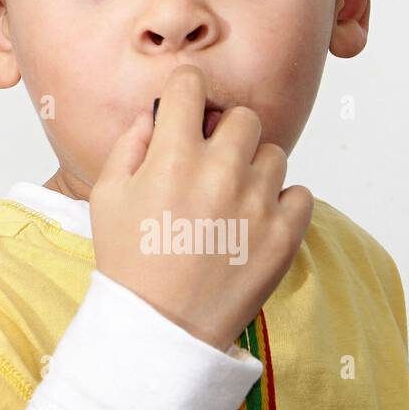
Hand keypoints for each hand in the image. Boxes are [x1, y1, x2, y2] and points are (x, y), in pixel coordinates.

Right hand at [88, 64, 313, 350]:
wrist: (161, 325)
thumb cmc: (129, 259)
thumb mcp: (107, 195)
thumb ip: (129, 144)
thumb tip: (154, 114)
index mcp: (172, 156)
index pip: (191, 85)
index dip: (185, 92)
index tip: (185, 108)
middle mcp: (219, 171)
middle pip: (242, 116)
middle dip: (225, 132)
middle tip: (210, 161)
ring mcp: (256, 203)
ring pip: (274, 154)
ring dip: (254, 168)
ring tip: (231, 197)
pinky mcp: (284, 235)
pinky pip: (301, 193)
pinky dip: (282, 202)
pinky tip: (253, 219)